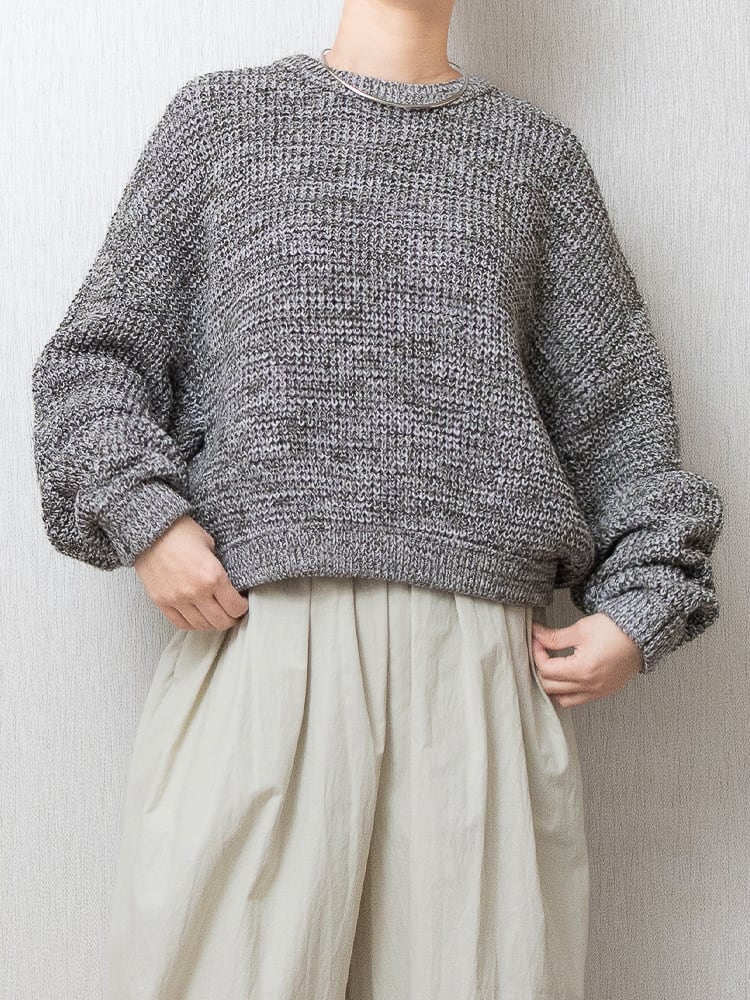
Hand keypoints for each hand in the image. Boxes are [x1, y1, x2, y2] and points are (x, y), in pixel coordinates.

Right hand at [134, 514, 248, 630]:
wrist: (150, 531)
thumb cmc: (179, 532)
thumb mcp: (210, 544)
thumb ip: (218, 566)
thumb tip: (225, 581)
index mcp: (213, 576)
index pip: (235, 607)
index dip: (242, 608)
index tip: (241, 604)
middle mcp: (196, 592)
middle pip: (220, 621)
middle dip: (230, 618)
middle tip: (232, 613)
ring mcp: (177, 599)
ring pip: (201, 625)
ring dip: (211, 623)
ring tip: (214, 615)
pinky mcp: (161, 602)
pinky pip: (180, 623)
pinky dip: (192, 624)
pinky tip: (197, 617)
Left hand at [530, 612, 643, 705]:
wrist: (641, 635)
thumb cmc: (615, 630)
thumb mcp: (580, 629)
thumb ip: (554, 637)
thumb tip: (537, 635)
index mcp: (582, 670)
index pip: (546, 670)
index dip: (537, 653)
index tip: (539, 640)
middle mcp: (590, 686)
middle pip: (550, 687)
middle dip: (542, 668)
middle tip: (543, 651)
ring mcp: (597, 692)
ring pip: (562, 699)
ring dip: (552, 685)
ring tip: (552, 666)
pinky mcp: (604, 692)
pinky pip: (578, 700)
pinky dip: (567, 692)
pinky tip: (566, 677)